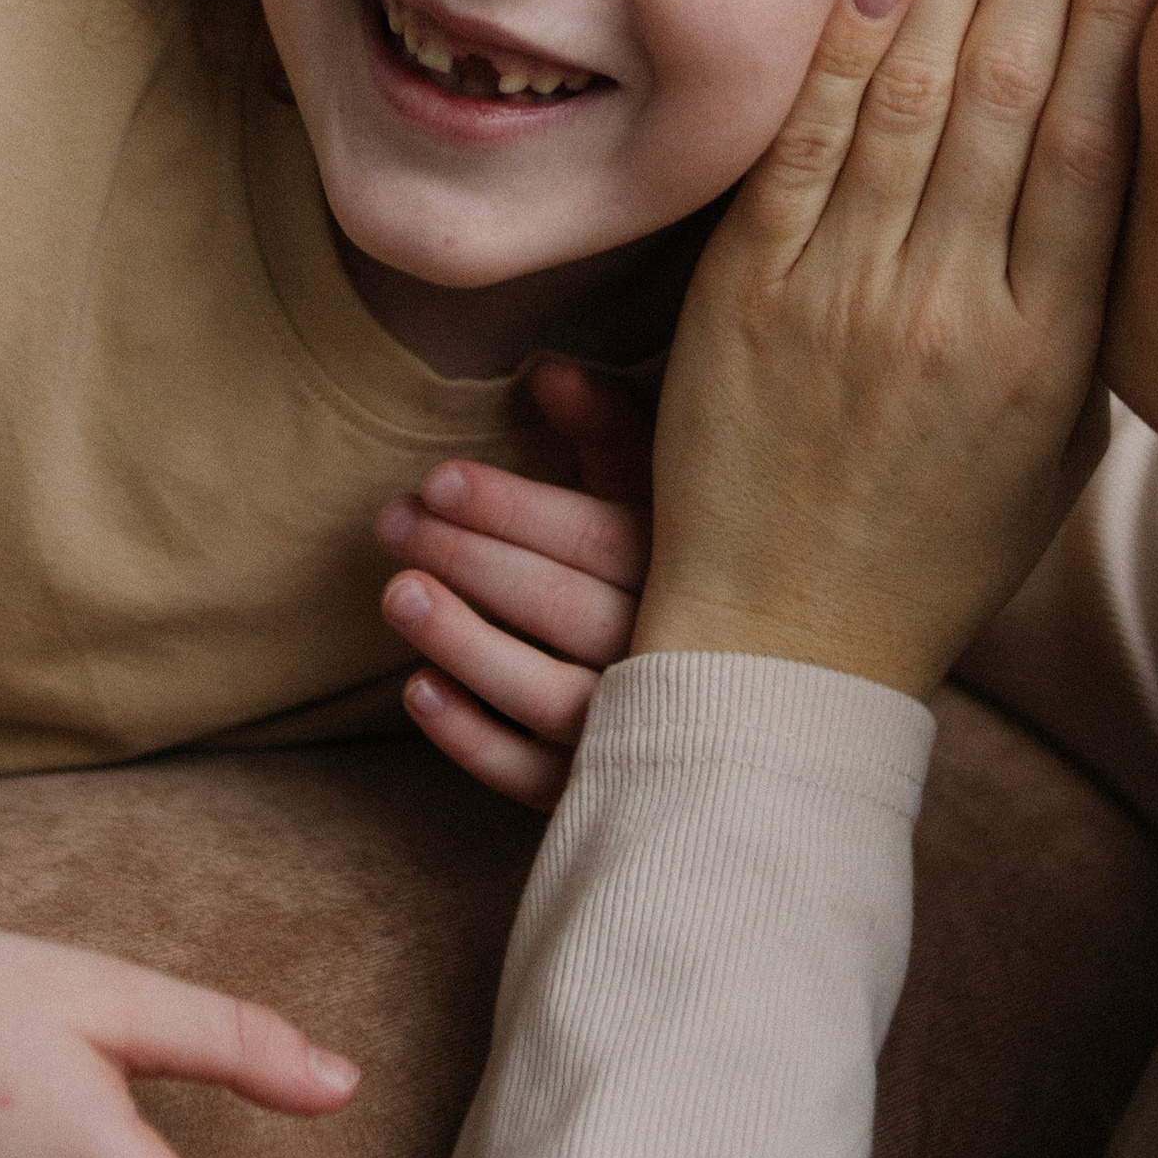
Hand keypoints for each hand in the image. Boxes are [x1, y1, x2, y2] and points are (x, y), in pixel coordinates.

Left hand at [376, 359, 649, 808]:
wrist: (763, 714)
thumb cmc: (694, 579)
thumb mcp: (662, 503)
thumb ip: (611, 435)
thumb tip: (545, 369)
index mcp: (693, 575)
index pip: (593, 539)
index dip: (514, 508)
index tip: (437, 480)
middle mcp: (672, 655)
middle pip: (560, 607)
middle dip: (470, 560)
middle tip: (393, 524)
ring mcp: (641, 731)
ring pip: (546, 694)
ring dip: (465, 644)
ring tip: (398, 596)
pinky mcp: (605, 788)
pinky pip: (534, 775)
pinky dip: (473, 737)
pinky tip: (418, 691)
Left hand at [637, 0, 1157, 698]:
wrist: (788, 640)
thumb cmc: (941, 537)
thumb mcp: (1060, 437)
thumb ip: (1088, 298)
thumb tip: (1122, 140)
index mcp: (1051, 354)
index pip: (1094, 142)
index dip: (1118, 9)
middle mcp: (955, 315)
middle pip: (1011, 90)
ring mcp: (846, 300)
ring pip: (914, 96)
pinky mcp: (748, 294)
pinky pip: (805, 146)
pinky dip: (846, 46)